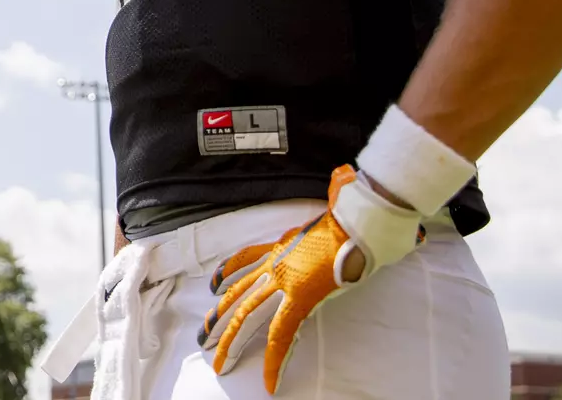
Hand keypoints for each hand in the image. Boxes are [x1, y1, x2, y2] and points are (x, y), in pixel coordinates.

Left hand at [196, 166, 424, 393]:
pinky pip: (281, 334)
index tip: (214, 285)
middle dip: (217, 320)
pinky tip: (269, 379)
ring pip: (246, 315)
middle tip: (202, 340)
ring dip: (230, 341)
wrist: (359, 217)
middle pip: (236, 295)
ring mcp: (283, 280)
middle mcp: (274, 264)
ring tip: (217, 362)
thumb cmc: (351, 213)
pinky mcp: (299, 297)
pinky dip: (275, 358)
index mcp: (280, 247)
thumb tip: (341, 182)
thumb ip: (329, 199)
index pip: (243, 259)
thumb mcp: (330, 206)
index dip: (226, 272)